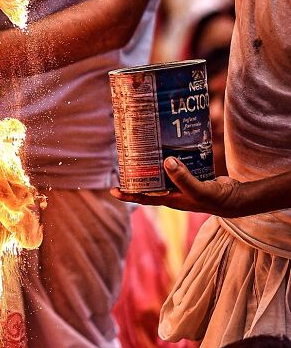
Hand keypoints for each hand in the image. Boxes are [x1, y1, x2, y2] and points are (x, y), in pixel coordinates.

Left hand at [111, 157, 246, 215]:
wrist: (235, 198)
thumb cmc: (215, 198)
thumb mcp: (197, 190)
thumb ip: (182, 178)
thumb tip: (166, 162)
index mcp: (170, 199)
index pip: (143, 198)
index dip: (127, 194)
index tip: (112, 189)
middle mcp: (173, 193)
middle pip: (149, 185)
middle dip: (136, 176)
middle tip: (125, 162)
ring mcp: (181, 185)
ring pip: (162, 175)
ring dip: (153, 166)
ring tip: (143, 151)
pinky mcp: (190, 177)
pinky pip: (176, 168)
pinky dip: (171, 160)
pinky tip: (169, 149)